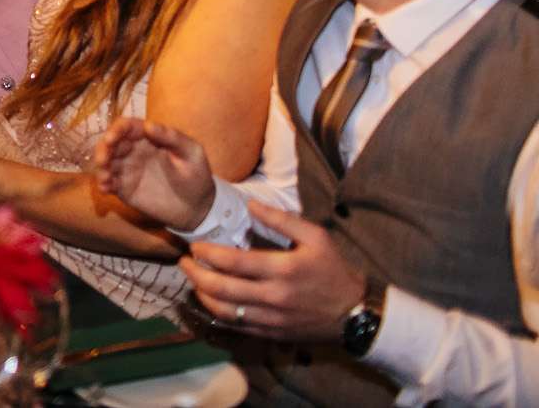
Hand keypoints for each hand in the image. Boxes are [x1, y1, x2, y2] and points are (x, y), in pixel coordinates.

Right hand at [92, 117, 216, 229]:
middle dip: (103, 148)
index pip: (127, 127)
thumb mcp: (192, 153)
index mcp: (148, 138)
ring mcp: (127, 170)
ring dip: (100, 166)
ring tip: (105, 177)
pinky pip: (109, 183)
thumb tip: (148, 125)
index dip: (117, 129)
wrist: (198, 207)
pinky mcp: (124, 188)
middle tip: (103, 159)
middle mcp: (133, 151)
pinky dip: (103, 183)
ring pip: (106, 162)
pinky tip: (105, 188)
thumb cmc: (197, 175)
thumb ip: (172, 138)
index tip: (113, 138)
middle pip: (111, 143)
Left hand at [180, 201, 365, 341]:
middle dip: (195, 275)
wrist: (354, 313)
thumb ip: (281, 219)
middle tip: (183, 263)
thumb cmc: (333, 270)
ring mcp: (270, 319)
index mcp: (282, 270)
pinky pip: (236, 327)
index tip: (195, 246)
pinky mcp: (271, 333)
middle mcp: (273, 297)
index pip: (233, 262)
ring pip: (224, 311)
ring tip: (192, 280)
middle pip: (222, 289)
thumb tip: (250, 204)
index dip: (208, 254)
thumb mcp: (315, 237)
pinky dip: (217, 314)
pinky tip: (209, 301)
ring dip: (202, 295)